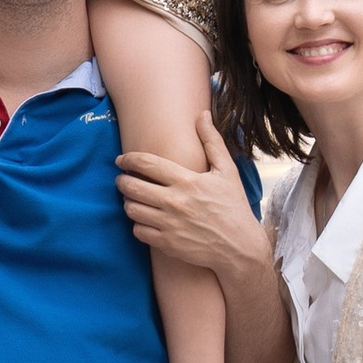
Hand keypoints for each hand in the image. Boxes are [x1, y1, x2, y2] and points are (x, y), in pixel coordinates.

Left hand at [117, 118, 265, 283]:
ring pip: (132, 209)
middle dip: (121, 181)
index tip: (121, 160)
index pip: (146, 164)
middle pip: (132, 187)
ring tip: (132, 198)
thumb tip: (202, 114)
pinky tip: (144, 219)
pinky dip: (137, 224)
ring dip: (128, 202)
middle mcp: (175, 202)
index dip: (128, 159)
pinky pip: (139, 231)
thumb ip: (212, 141)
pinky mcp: (168, 244)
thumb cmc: (234, 206)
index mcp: (187, 181)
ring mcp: (170, 224)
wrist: (240, 247)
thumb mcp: (227, 171)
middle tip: (122, 179)